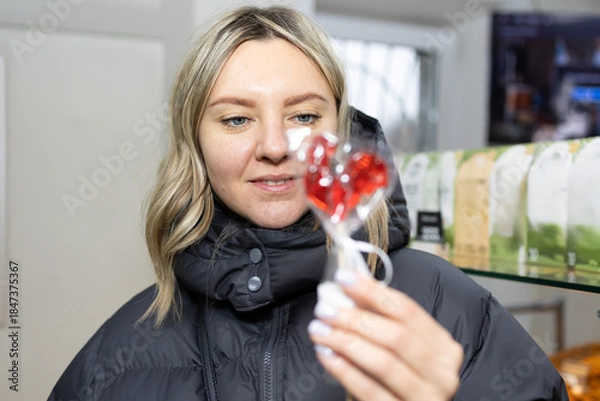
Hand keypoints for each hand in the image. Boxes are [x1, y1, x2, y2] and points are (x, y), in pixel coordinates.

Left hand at [308, 271, 463, 400]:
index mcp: (444, 347)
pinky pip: (370, 390)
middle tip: (326, 309)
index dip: (374, 292)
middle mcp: (441, 372)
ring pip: (383, 363)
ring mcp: (426, 397)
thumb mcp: (407, 350)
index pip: (408, 311)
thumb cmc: (408, 379)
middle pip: (396, 336)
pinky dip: (345, 370)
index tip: (345, 279)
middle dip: (356, 318)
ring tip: (320, 329)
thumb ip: (384, 322)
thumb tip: (350, 292)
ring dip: (346, 342)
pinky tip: (327, 355)